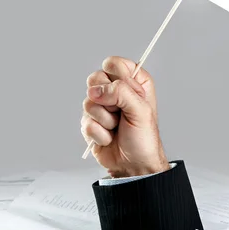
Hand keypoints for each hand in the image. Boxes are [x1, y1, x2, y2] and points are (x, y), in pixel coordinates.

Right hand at [81, 56, 168, 177]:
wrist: (133, 165)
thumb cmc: (144, 138)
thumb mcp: (140, 110)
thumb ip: (120, 92)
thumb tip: (95, 90)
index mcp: (134, 83)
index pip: (114, 64)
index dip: (116, 77)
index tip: (125, 92)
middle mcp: (116, 91)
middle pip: (95, 78)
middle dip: (107, 100)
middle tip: (120, 112)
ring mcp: (101, 106)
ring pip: (88, 101)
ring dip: (105, 120)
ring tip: (116, 128)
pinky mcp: (90, 122)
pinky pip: (85, 122)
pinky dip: (98, 133)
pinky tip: (109, 138)